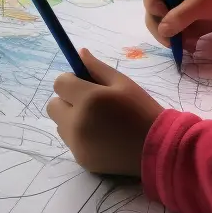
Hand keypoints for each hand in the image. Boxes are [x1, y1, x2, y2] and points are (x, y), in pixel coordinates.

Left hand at [47, 49, 162, 175]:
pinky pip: (70, 141)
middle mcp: (77, 123)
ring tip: (97, 121)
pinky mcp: (81, 159)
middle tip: (90, 103)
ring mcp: (77, 144)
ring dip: (71, 119)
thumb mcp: (122, 82)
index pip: (59, 83)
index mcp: (88, 99)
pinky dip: (79, 136)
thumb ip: (97, 67)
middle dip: (67, 100)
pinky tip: (101, 136)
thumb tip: (79, 53)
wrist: (157, 148)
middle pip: (53, 105)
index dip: (71, 81)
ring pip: (60, 124)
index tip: (86, 84)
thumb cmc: (141, 110)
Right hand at [144, 0, 211, 53]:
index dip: (151, 2)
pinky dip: (181, 43)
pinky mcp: (187, 24)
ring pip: (163, 28)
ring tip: (186, 45)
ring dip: (170, 39)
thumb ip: (180, 16)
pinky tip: (192, 47)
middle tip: (170, 42)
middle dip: (159, 28)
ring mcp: (178, 11)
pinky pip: (177, 36)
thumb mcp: (200, 2)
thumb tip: (163, 31)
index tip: (161, 12)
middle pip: (153, 13)